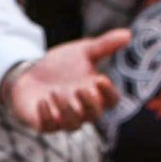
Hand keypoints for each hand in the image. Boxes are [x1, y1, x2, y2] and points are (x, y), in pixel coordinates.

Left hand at [3, 31, 128, 132]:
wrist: (32, 72)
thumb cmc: (63, 65)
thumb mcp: (83, 51)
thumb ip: (104, 45)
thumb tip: (128, 34)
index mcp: (96, 94)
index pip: (111, 100)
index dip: (108, 92)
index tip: (101, 78)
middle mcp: (83, 110)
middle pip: (94, 115)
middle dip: (89, 103)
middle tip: (80, 88)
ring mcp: (63, 119)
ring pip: (72, 125)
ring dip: (66, 109)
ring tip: (56, 91)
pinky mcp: (44, 123)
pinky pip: (48, 127)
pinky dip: (46, 116)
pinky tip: (42, 101)